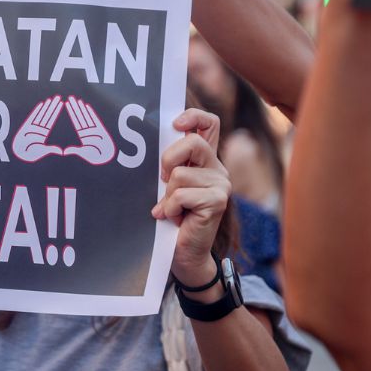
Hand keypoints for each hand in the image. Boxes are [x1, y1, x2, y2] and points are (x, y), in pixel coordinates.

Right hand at [12, 96, 64, 162]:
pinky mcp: (26, 126)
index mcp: (43, 134)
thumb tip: (61, 152)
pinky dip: (37, 110)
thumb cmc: (30, 154)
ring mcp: (32, 127)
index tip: (60, 105)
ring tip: (51, 99)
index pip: (51, 120)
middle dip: (53, 106)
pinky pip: (32, 117)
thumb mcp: (43, 151)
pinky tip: (41, 104)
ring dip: (46, 106)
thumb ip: (52, 150)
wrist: (19, 155)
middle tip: (58, 97)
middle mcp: (38, 128)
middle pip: (47, 115)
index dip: (55, 112)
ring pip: (41, 114)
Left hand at [63, 96, 116, 165]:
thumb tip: (64, 152)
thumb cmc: (97, 158)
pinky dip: (91, 113)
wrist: (107, 159)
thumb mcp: (83, 154)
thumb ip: (75, 151)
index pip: (77, 122)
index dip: (72, 113)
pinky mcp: (101, 129)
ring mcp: (95, 129)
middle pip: (81, 116)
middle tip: (70, 98)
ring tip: (77, 100)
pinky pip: (95, 119)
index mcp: (84, 136)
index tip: (68, 106)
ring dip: (82, 108)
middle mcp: (89, 130)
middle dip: (75, 107)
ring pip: (87, 116)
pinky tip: (87, 106)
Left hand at [153, 109, 229, 285]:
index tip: (175, 125)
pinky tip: (175, 218)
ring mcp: (221, 184)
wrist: (184, 254)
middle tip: (163, 182)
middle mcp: (218, 168)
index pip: (209, 123)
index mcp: (205, 160)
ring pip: (180, 174)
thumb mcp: (168, 186)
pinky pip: (181, 195)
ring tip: (173, 209)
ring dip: (167, 195)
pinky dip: (170, 208)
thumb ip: (169, 165)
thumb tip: (149, 141)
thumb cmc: (173, 217)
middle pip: (192, 142)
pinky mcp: (218, 200)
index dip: (193, 117)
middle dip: (168, 160)